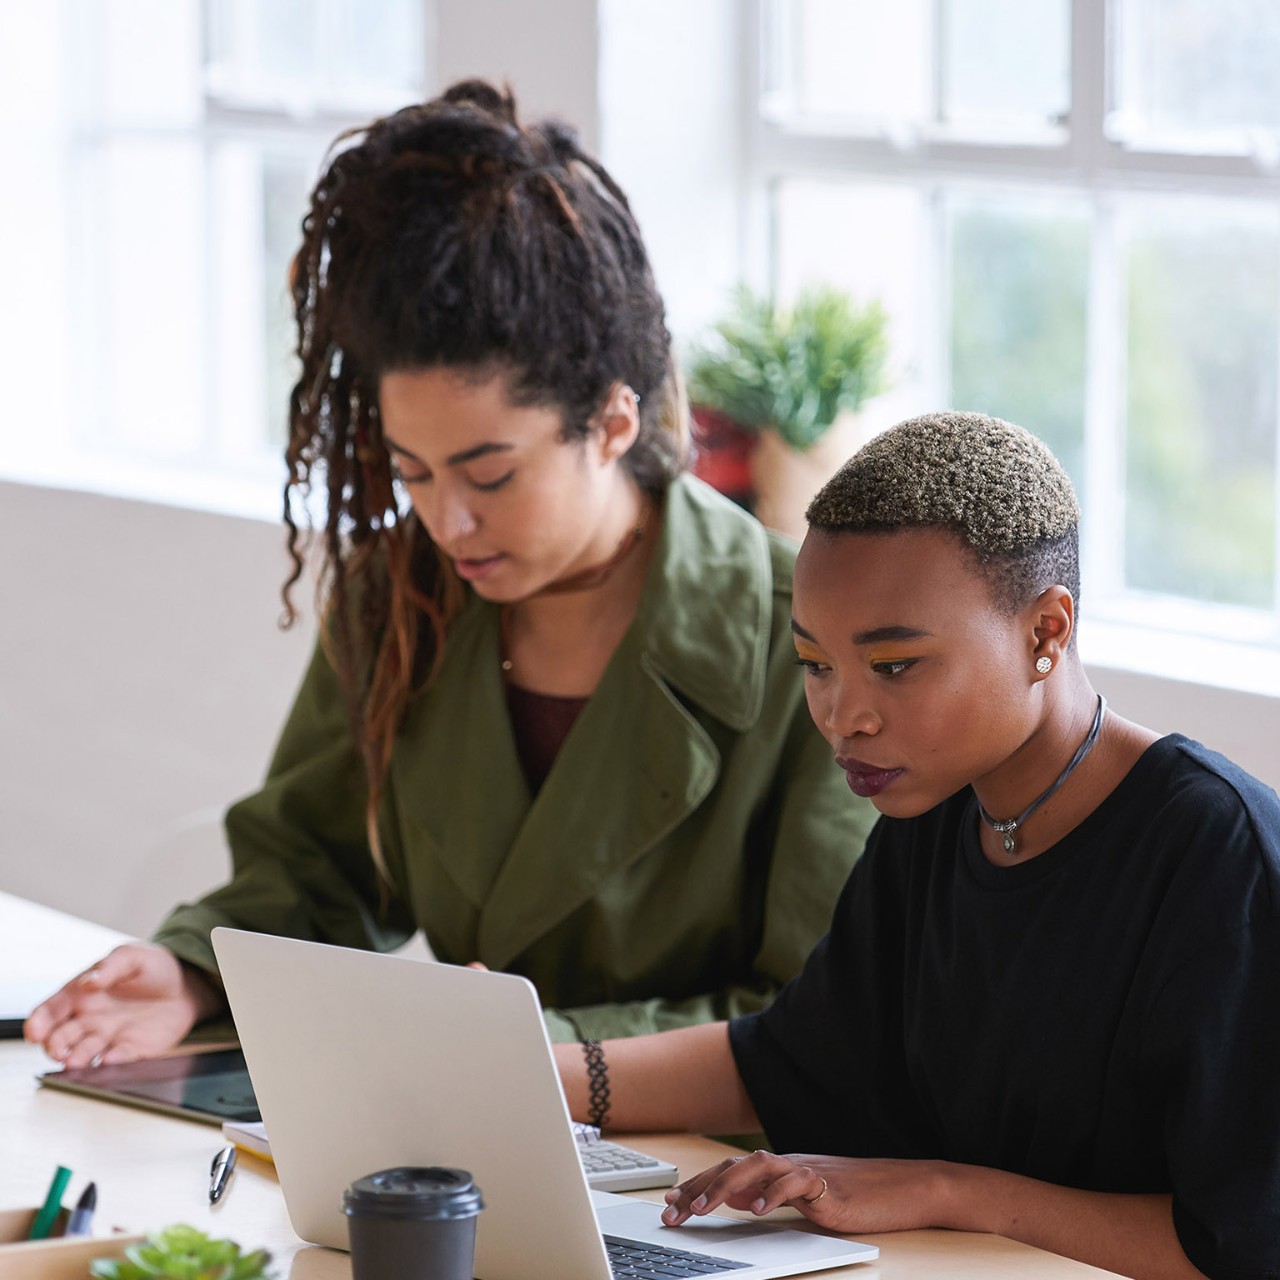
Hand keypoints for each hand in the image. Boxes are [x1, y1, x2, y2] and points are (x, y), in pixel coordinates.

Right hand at [24, 943, 224, 1066]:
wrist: (186, 984)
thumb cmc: (152, 967)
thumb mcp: (132, 956)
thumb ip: (111, 966)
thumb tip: (89, 980)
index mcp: (81, 995)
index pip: (51, 1011)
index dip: (39, 1022)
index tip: (35, 1031)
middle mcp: (89, 1020)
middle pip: (61, 1038)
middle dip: (55, 1046)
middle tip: (59, 1051)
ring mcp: (108, 1038)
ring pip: (83, 1054)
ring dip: (77, 1060)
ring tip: (76, 1062)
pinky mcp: (131, 1050)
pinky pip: (118, 1059)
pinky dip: (112, 1062)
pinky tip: (110, 1060)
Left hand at [661, 1149, 953, 1235]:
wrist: (906, 1186)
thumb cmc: (858, 1195)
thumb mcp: (806, 1199)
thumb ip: (770, 1195)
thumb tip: (734, 1200)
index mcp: (780, 1168)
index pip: (730, 1172)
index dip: (698, 1185)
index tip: (670, 1201)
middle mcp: (788, 1164)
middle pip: (734, 1168)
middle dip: (699, 1188)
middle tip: (672, 1211)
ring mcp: (807, 1170)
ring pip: (757, 1168)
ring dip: (725, 1187)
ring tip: (702, 1208)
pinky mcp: (828, 1184)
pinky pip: (796, 1183)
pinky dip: (774, 1194)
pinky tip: (756, 1210)